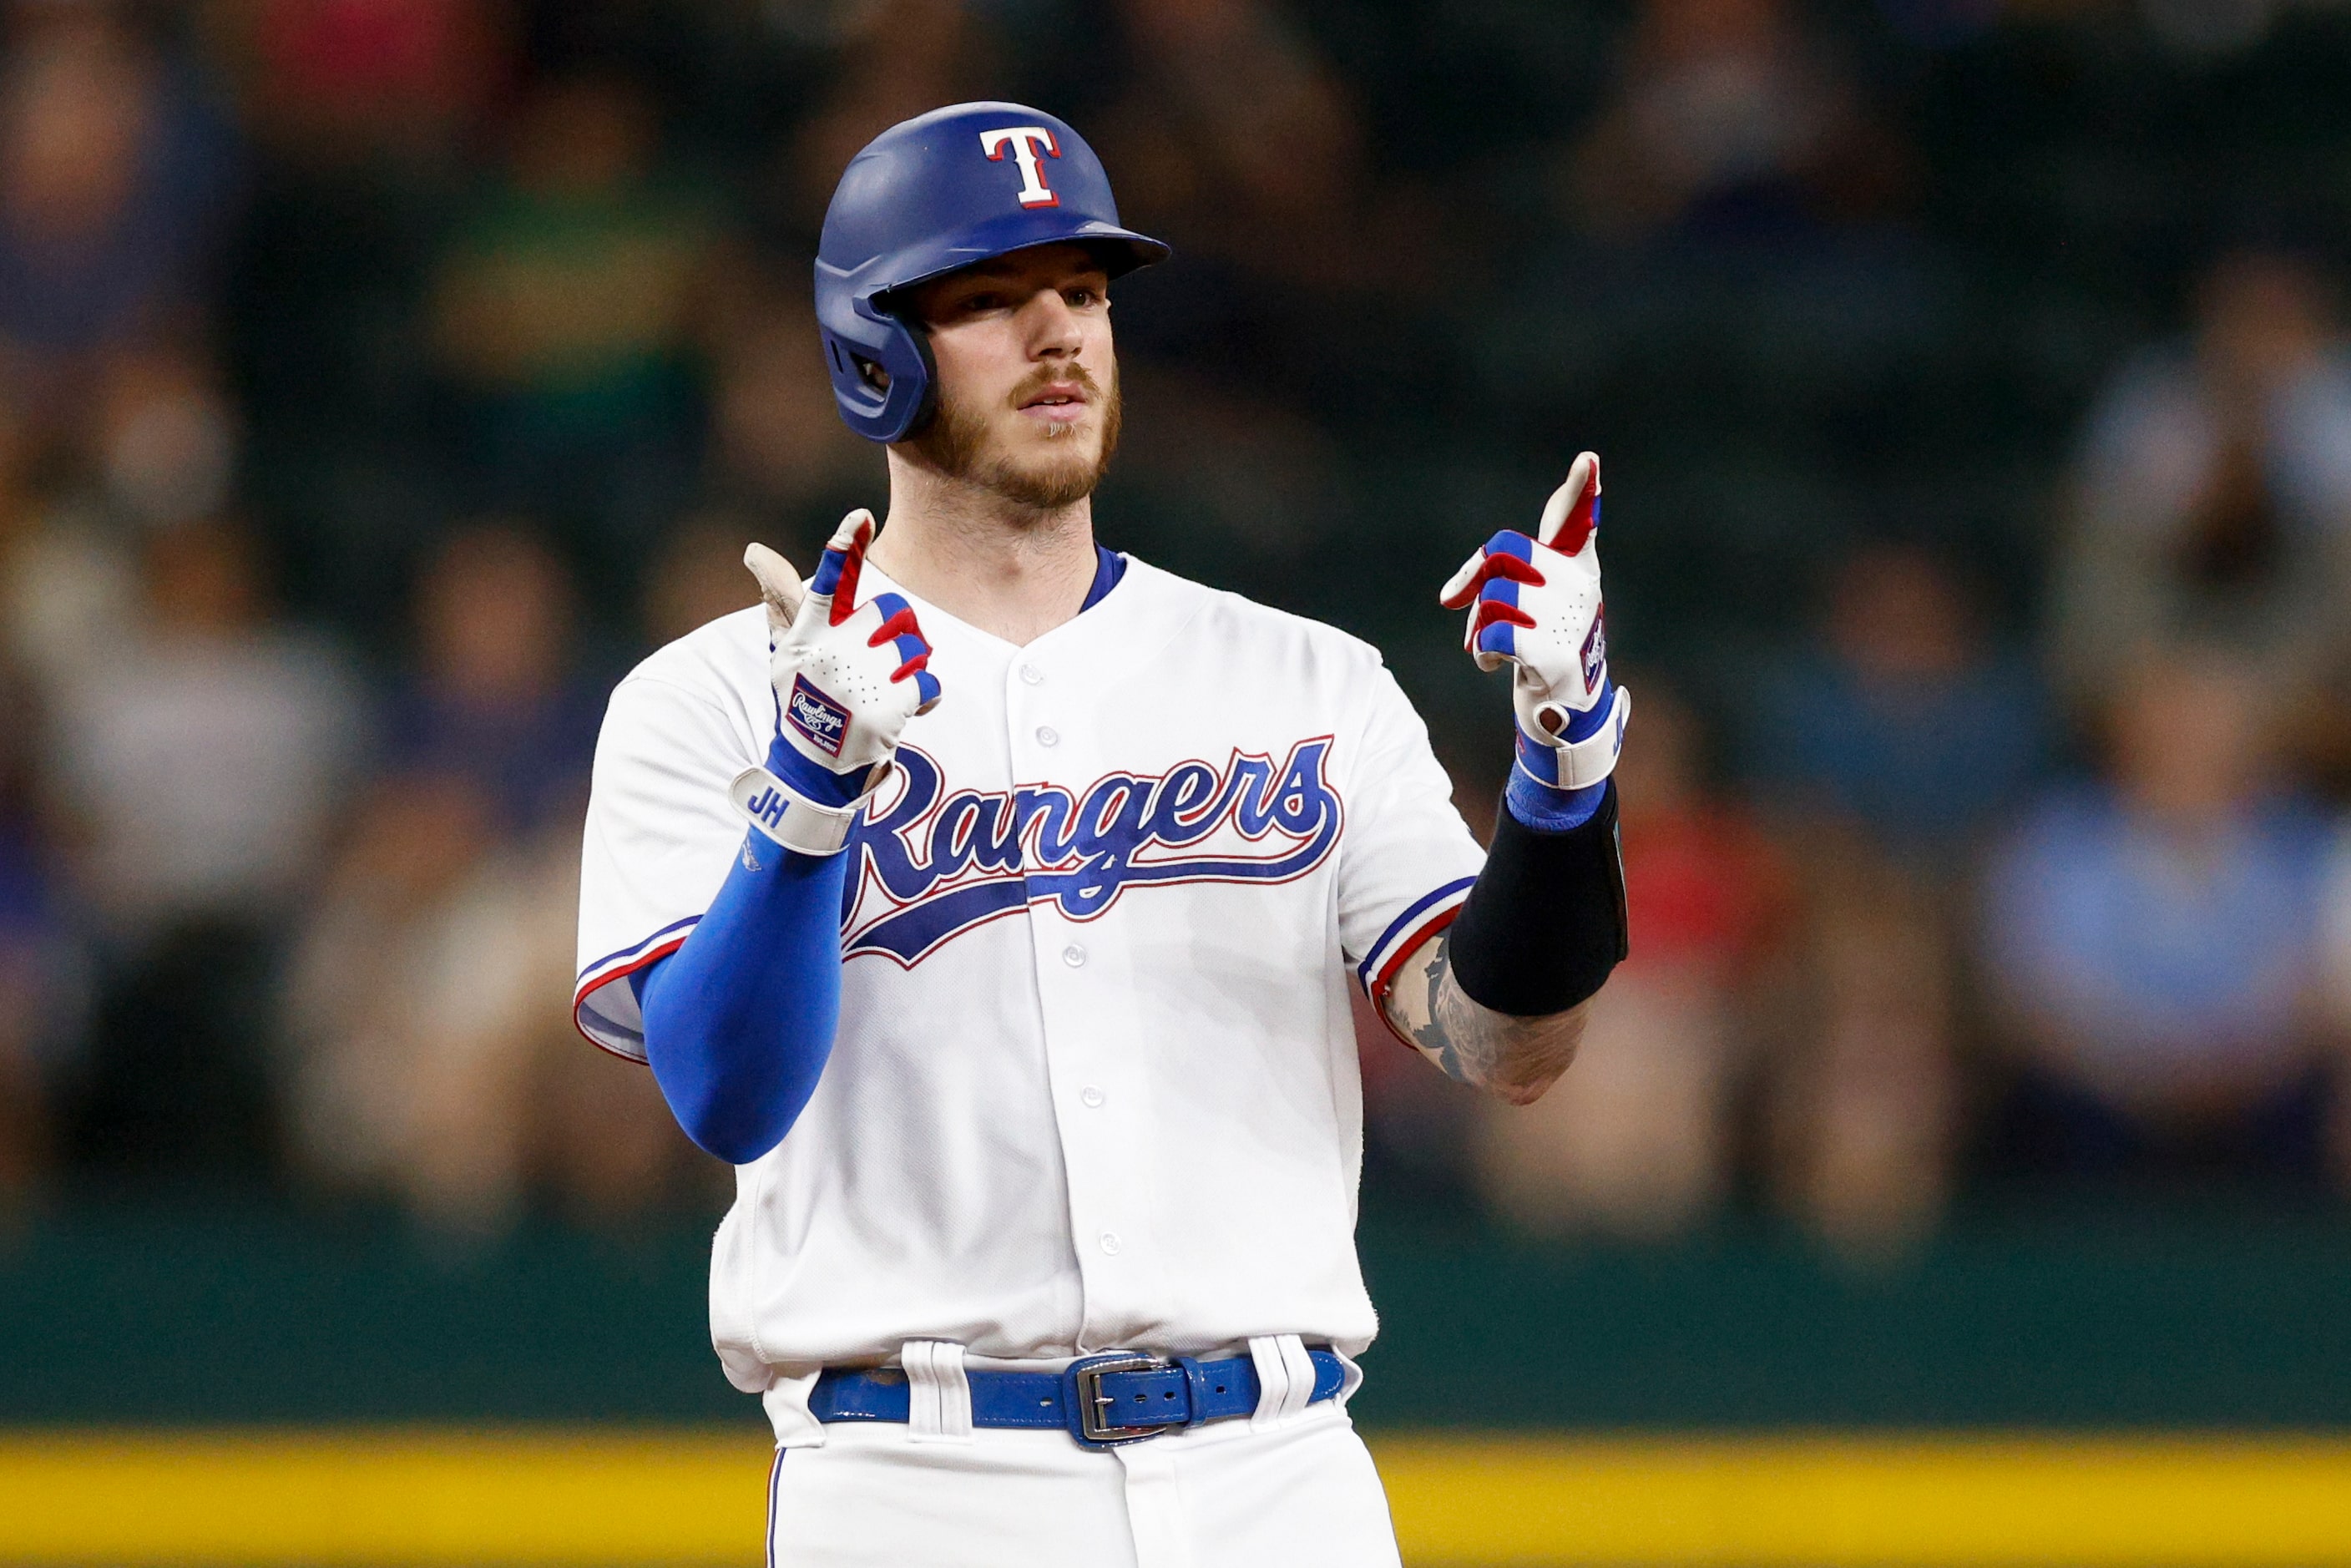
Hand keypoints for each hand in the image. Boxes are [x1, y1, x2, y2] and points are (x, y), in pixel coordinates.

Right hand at [732, 509, 940, 853]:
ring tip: (886, 690)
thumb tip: (756, 552)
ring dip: (910, 667)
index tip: (860, 517)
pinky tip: (904, 711)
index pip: (828, 585)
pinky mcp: (889, 708)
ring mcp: (862, 681)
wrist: (815, 769)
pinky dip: (925, 696)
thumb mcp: (787, 653)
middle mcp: (833, 654)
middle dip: (895, 632)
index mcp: (809, 635)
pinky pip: (930, 682)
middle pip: (892, 612)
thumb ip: (780, 601)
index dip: (844, 551)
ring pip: (915, 646)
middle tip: (879, 662)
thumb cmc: (801, 702)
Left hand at [1439, 452, 1629, 823]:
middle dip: (1475, 575)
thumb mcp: (1526, 609)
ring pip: (1494, 595)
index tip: (1587, 459)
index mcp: (1575, 567)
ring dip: (1477, 625)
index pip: (1578, 521)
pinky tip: (1492, 664)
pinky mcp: (1558, 654)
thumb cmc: (1538, 652)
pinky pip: (1494, 633)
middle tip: (1461, 602)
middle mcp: (1581, 586)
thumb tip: (1452, 595)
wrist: (1562, 716)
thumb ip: (1500, 580)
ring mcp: (1573, 619)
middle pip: (1505, 549)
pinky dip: (1482, 649)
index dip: (1582, 491)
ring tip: (1489, 647)